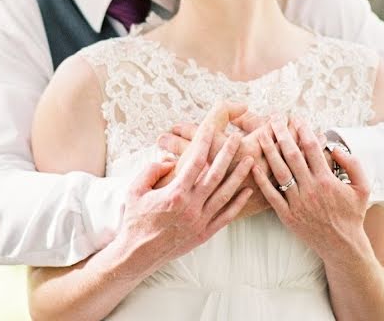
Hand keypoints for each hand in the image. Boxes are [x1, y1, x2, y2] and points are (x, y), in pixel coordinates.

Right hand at [118, 101, 254, 271]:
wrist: (137, 255)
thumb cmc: (135, 221)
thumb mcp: (134, 190)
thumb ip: (151, 170)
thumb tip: (170, 161)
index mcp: (175, 194)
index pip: (195, 161)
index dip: (204, 143)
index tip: (211, 128)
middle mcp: (191, 207)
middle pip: (215, 175)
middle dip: (227, 154)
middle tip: (237, 139)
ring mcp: (200, 221)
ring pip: (225, 194)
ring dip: (238, 176)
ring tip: (249, 161)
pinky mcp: (204, 234)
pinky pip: (226, 217)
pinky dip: (238, 204)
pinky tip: (247, 192)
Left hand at [251, 116, 370, 260]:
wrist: (342, 245)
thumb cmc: (352, 214)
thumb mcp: (363, 188)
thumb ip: (353, 164)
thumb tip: (335, 148)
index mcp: (327, 180)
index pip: (312, 148)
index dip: (303, 130)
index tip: (296, 119)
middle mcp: (310, 189)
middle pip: (292, 155)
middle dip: (282, 134)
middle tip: (274, 119)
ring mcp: (297, 202)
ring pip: (279, 172)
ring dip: (269, 152)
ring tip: (261, 135)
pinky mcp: (287, 215)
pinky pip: (271, 195)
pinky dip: (262, 180)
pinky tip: (253, 166)